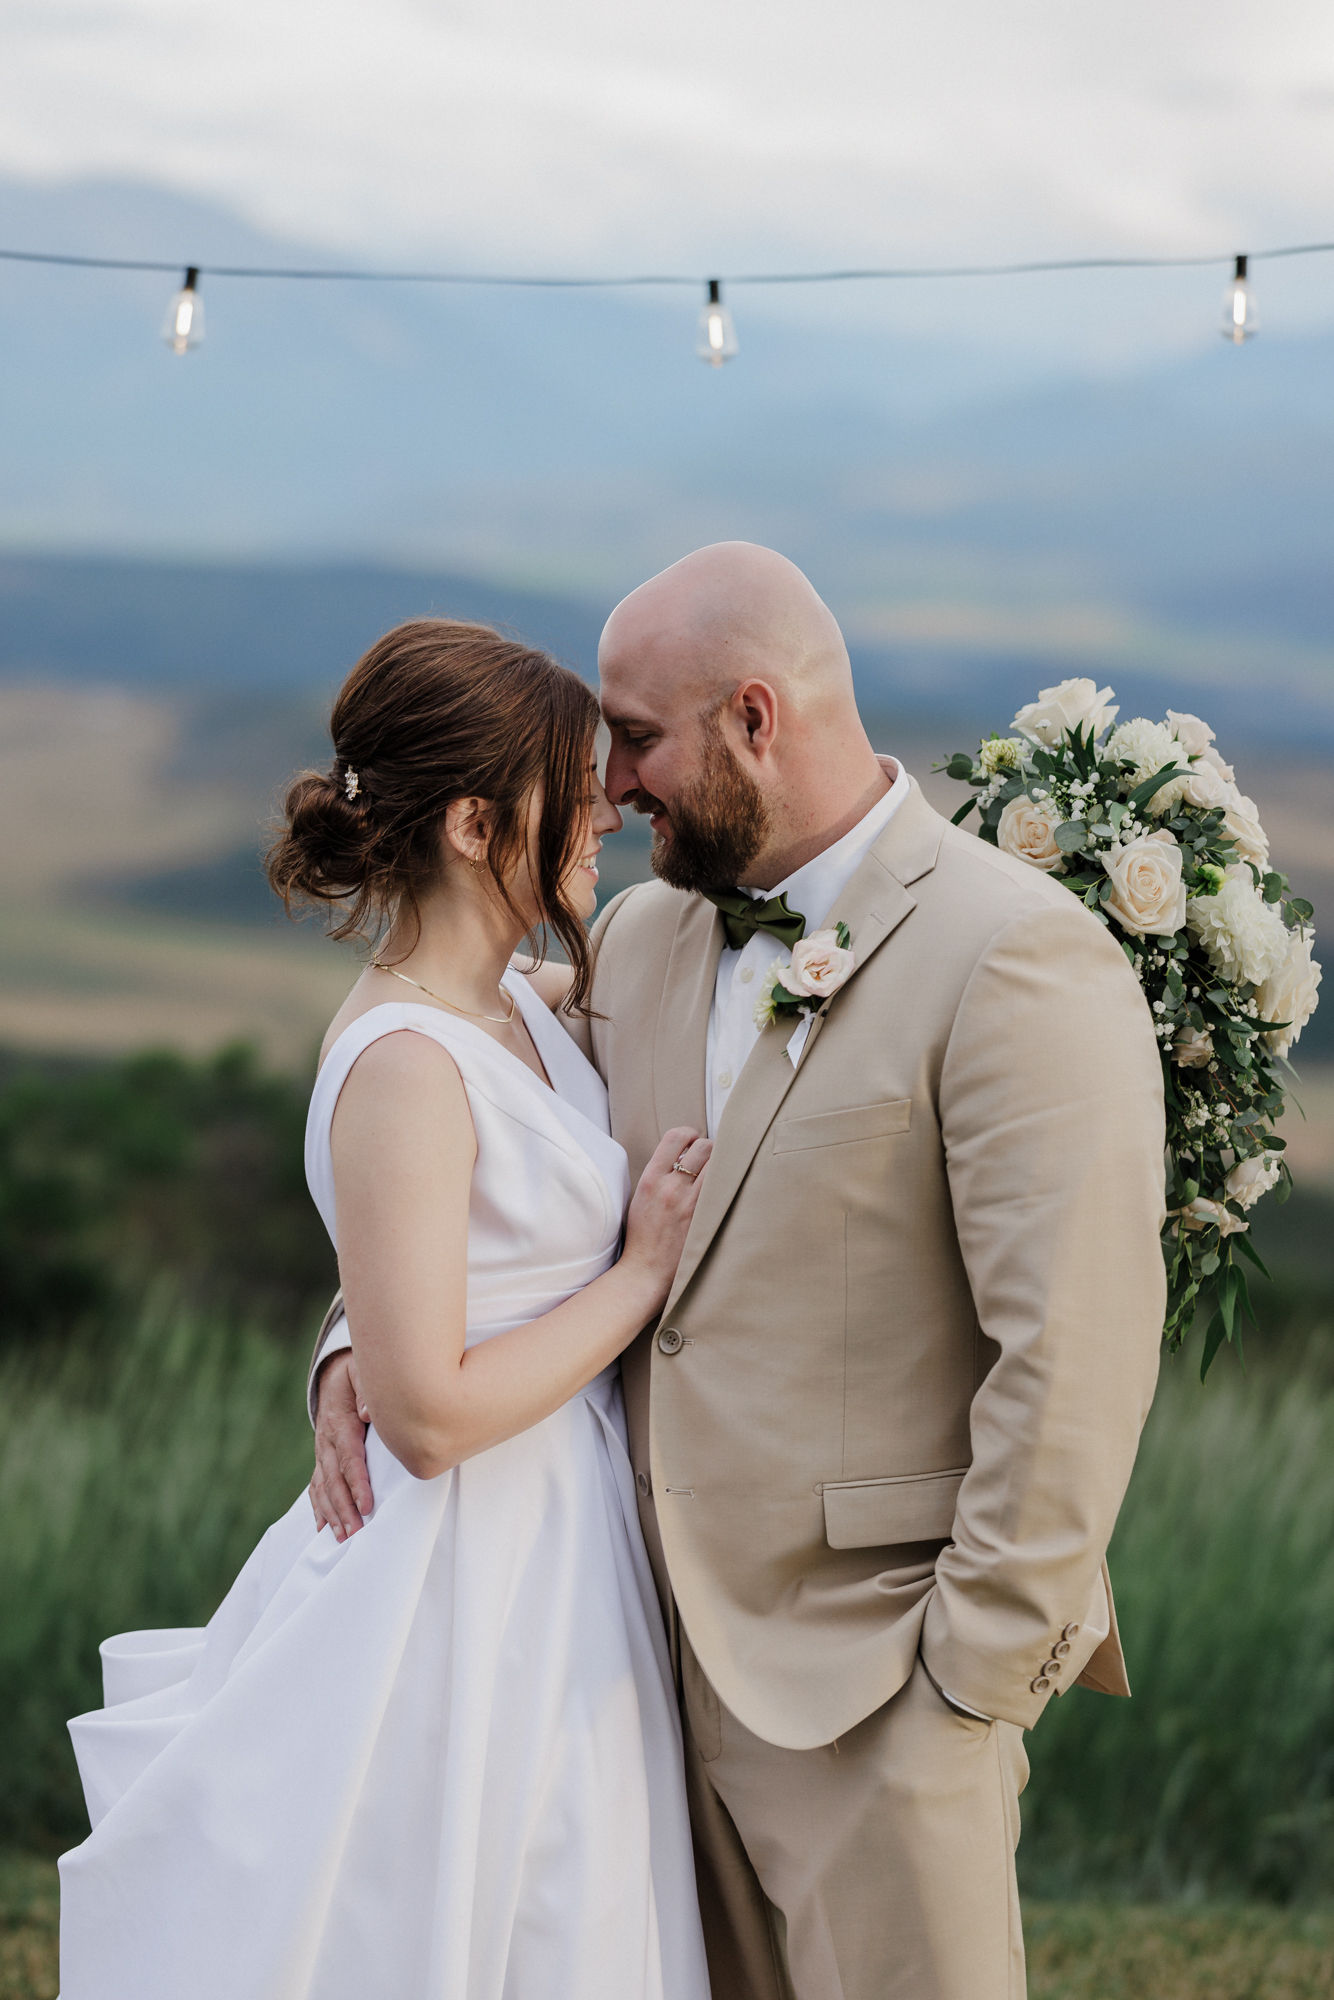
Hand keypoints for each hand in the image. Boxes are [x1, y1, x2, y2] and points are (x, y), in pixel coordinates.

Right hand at [309, 1350, 374, 1539]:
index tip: (366, 1505)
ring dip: (332, 1514)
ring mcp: (322, 1452)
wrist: (334, 1374)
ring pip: (323, 1487)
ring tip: (342, 1538)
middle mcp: (326, 1441)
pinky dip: (319, 1508)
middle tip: (355, 1533)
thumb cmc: (356, 1374)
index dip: (357, 1483)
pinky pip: (317, 1486)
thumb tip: (368, 1413)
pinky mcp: (322, 1458)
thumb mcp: (362, 1372)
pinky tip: (324, 1528)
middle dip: (344, 1508)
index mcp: (340, 1423)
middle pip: (333, 1480)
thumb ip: (366, 1391)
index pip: (348, 1457)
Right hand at [620, 1127, 711, 1306]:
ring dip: (722, 1166)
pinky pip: (724, 1189)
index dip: (689, 1134)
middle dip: (710, 1149)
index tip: (693, 1142)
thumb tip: (683, 1156)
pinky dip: (728, 1185)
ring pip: (719, 1165)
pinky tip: (727, 1190)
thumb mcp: (641, 1197)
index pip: (675, 1137)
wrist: (646, 1270)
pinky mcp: (705, 1219)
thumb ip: (660, 1174)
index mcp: (651, 1178)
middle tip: (710, 1161)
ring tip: (720, 1175)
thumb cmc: (643, 1235)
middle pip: (704, 1147)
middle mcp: (671, 1187)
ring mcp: (690, 1203)